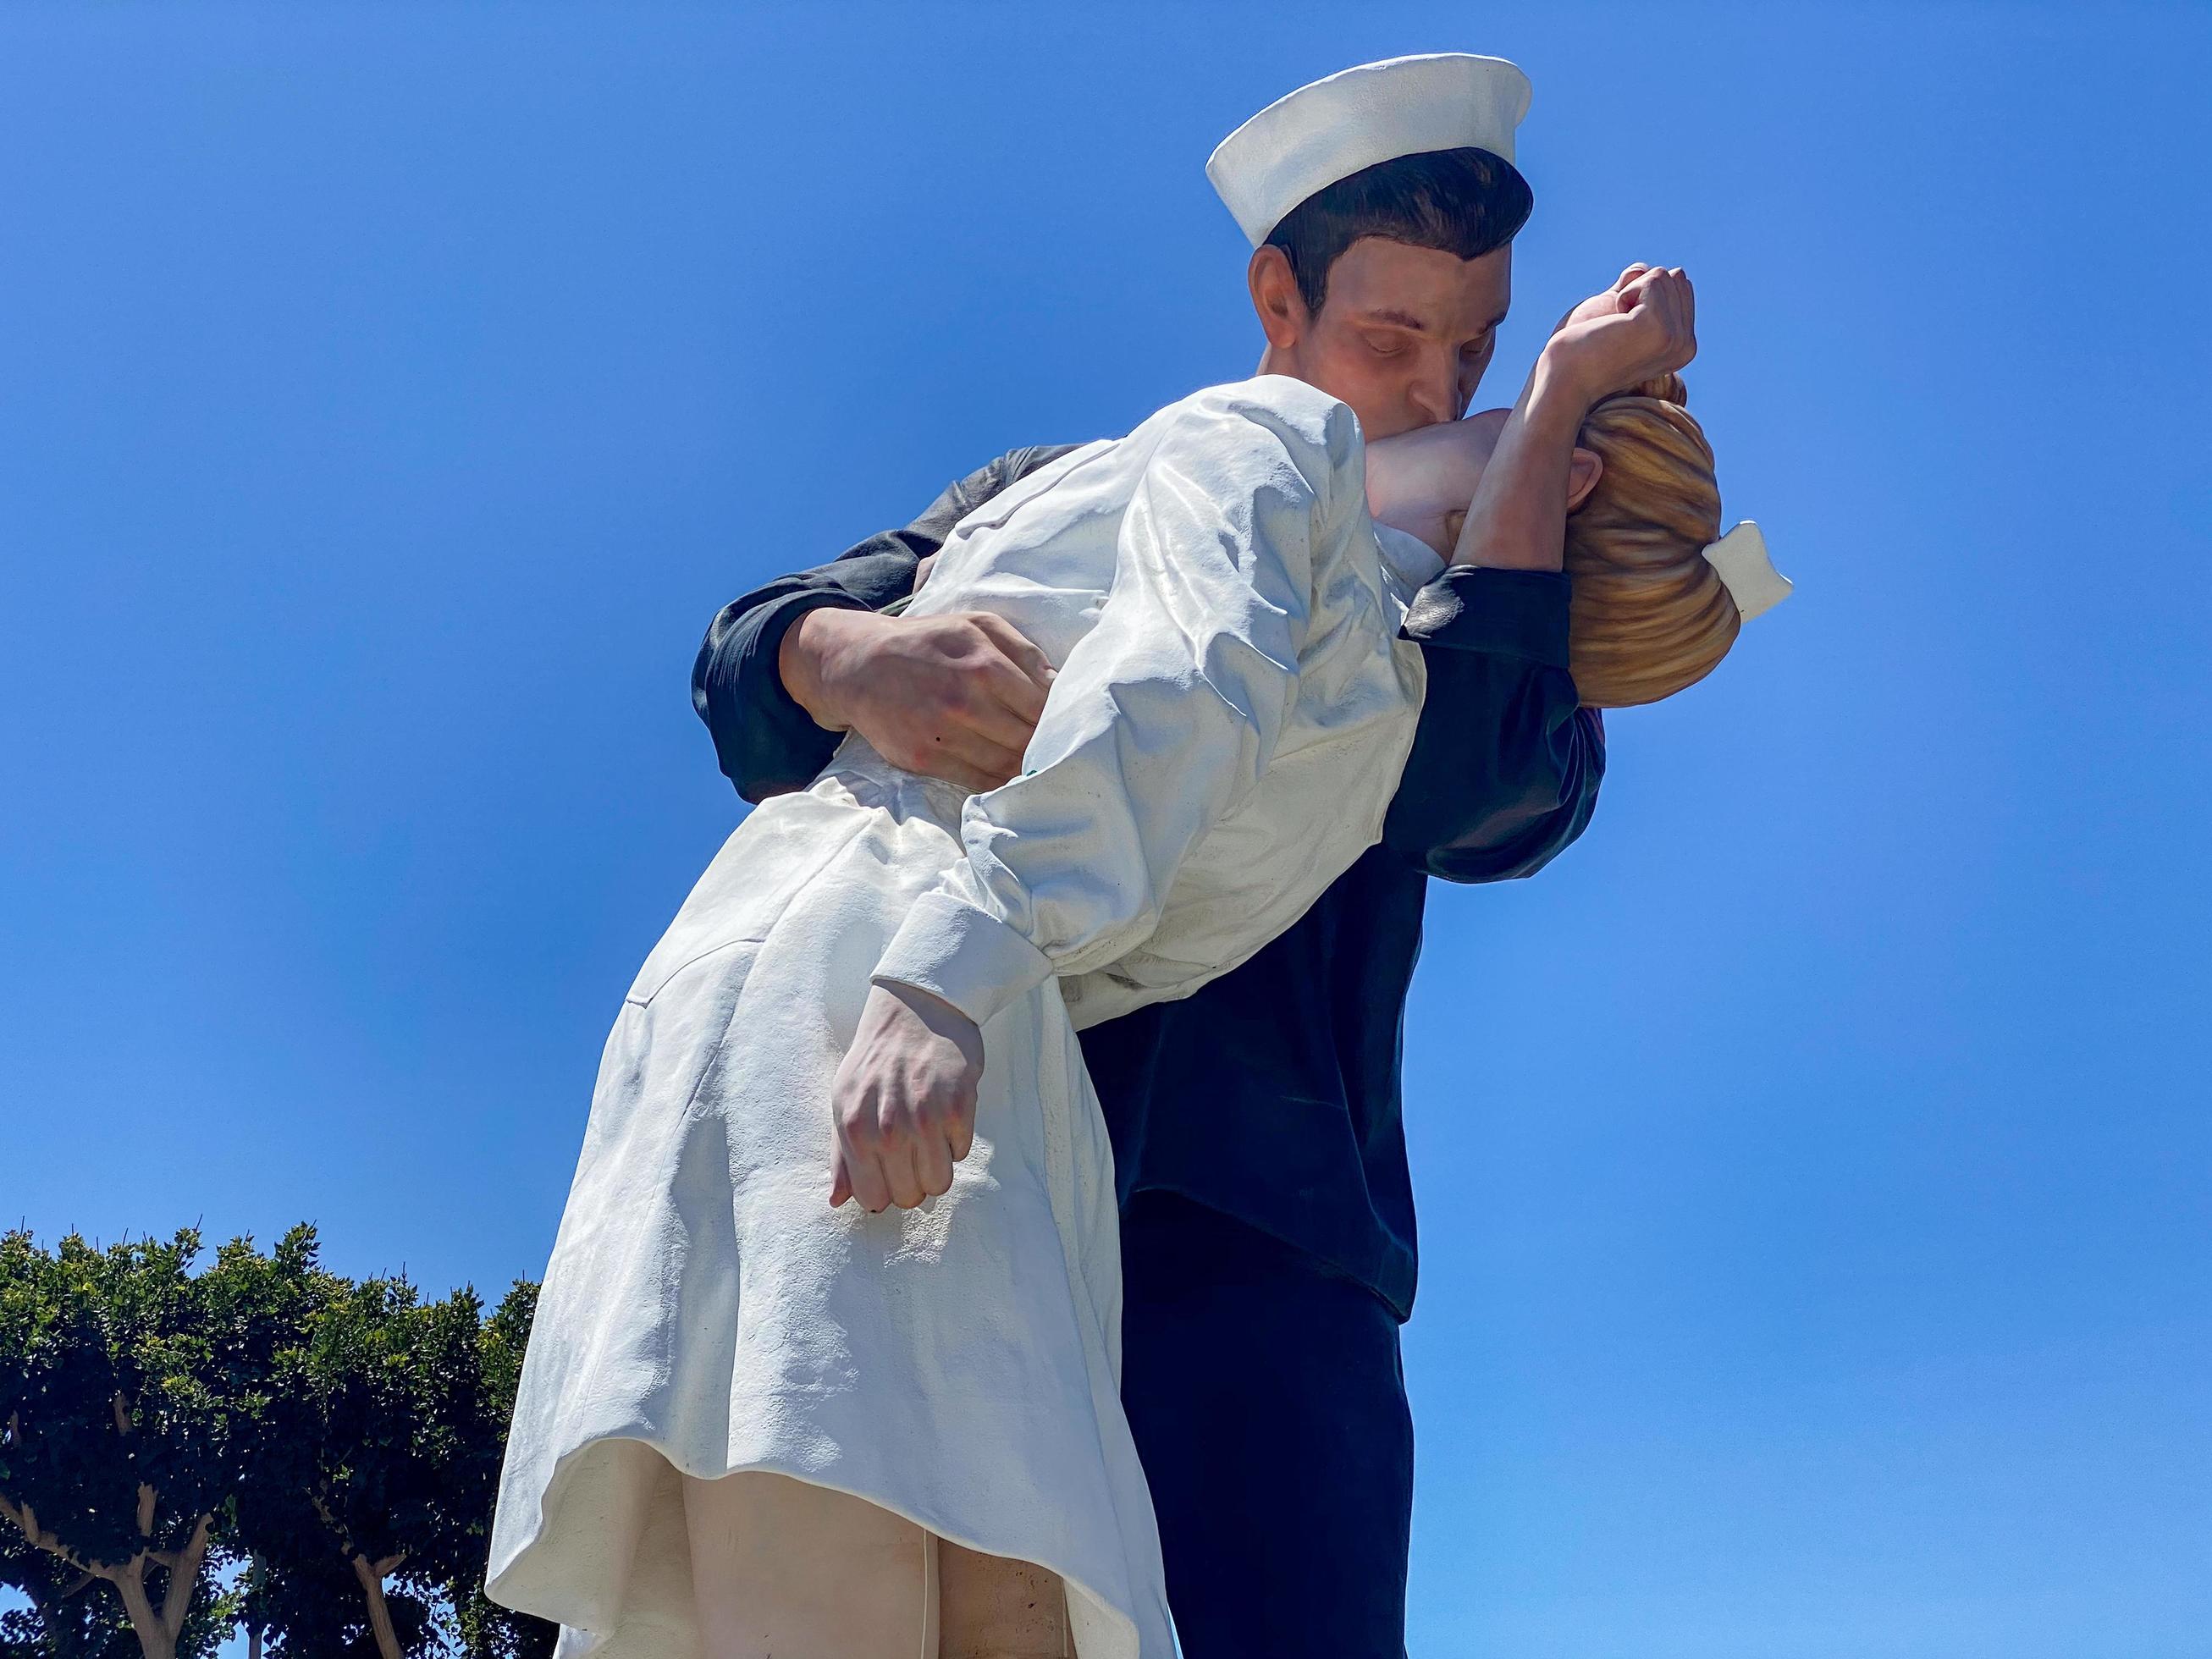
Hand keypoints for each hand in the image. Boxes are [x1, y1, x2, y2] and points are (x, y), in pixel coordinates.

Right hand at [781, 607, 1054, 792]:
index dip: (1059, 718)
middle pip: (1027, 739)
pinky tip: (1007, 774)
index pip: (1042, 706)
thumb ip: (1022, 650)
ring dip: (1026, 768)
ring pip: (1006, 765)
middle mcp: (963, 701)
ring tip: (1036, 763)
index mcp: (983, 663)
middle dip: (1045, 745)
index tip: (1067, 723)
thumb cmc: (927, 642)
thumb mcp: (976, 625)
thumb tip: (1059, 685)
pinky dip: (999, 783)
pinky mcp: (922, 758)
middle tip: (1057, 749)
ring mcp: (941, 733)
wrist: (858, 664)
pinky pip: (977, 781)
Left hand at [829, 983, 984, 1211]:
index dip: (886, 1193)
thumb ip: (841, 1157)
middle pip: (910, 1196)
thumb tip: (837, 1202)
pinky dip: (956, 1141)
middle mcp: (889, 1128)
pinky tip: (946, 1115)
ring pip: (940, 1183)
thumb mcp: (845, 1103)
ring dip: (937, 1168)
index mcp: (855, 1130)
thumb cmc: (876, 1060)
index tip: (892, 1176)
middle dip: (914, 1184)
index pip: (874, 1198)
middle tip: (914, 1157)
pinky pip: (961, 1152)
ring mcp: (927, 1118)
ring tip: (931, 1140)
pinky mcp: (960, 1106)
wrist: (915, 1009)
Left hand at [1542, 263, 1696, 406]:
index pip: (1679, 288)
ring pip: (1663, 276)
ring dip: (1627, 294)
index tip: (1621, 327)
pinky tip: (1612, 324)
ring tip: (1613, 328)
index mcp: (1682, 346)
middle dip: (1637, 291)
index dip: (1642, 295)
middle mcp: (1685, 346)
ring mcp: (1675, 339)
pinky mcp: (1659, 328)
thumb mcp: (1618, 312)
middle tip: (1615, 328)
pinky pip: (1652, 279)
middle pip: (1674, 279)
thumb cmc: (1582, 348)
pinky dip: (1623, 294)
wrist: (1561, 378)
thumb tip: (1659, 271)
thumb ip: (1639, 291)